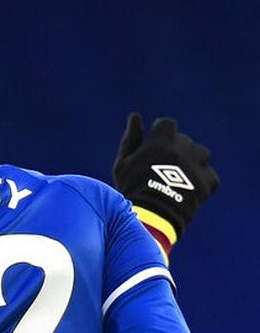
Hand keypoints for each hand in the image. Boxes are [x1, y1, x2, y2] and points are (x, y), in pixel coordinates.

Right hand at [112, 113, 218, 237]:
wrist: (152, 215)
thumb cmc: (132, 187)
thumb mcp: (123, 162)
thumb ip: (131, 138)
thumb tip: (135, 116)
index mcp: (163, 138)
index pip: (166, 124)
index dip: (159, 136)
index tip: (153, 149)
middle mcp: (185, 145)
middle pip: (182, 142)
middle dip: (175, 152)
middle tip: (162, 171)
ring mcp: (199, 162)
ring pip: (199, 156)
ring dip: (190, 164)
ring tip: (176, 182)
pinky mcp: (209, 179)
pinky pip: (207, 176)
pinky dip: (199, 182)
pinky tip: (185, 193)